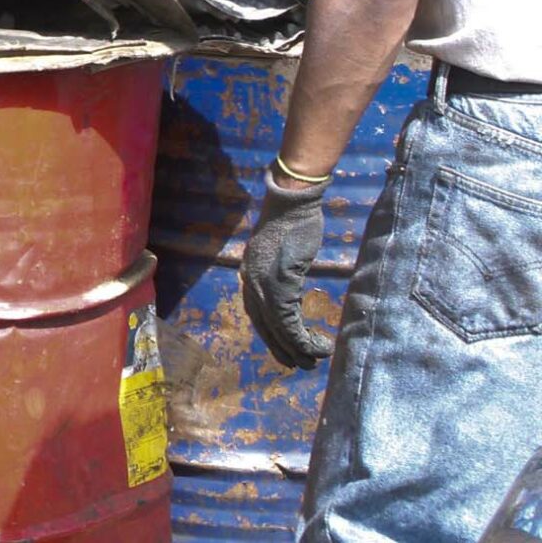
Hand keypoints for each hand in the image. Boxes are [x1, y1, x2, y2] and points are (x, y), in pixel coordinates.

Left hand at [242, 173, 333, 368]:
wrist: (292, 204)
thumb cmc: (292, 224)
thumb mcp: (280, 254)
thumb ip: (279, 273)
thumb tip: (288, 291)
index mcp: (250, 274)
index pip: (256, 314)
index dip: (271, 335)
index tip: (285, 350)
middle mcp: (251, 281)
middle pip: (263, 325)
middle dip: (281, 348)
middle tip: (299, 364)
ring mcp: (263, 282)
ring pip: (277, 327)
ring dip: (296, 347)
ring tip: (314, 358)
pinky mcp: (280, 282)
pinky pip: (288, 320)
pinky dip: (302, 337)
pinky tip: (318, 344)